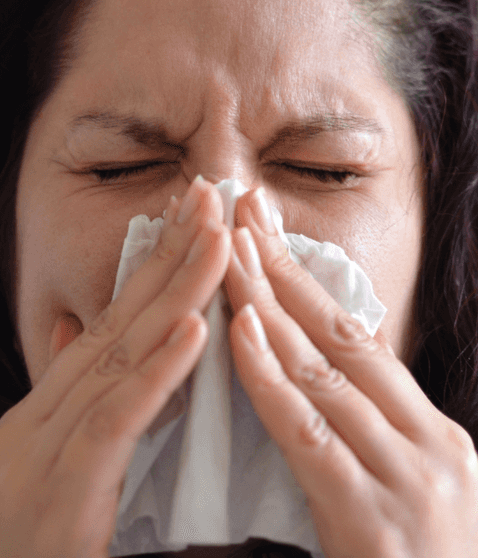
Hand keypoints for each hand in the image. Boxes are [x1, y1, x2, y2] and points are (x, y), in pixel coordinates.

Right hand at [0, 176, 229, 557]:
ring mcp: (49, 452)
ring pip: (120, 357)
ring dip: (173, 293)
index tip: (197, 212)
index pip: (114, 323)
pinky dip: (154, 374)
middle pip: (120, 322)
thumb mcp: (47, 466)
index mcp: (53, 414)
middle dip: (170, 255)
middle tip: (212, 192)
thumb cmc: (24, 547)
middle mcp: (47, 419)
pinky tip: (192, 331)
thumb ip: (69, 400)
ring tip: (216, 239)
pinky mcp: (63, 493)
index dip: (156, 264)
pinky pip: (114, 423)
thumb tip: (70, 329)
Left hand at [224, 188, 477, 557]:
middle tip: (244, 210)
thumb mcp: (412, 505)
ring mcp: (411, 479)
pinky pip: (311, 437)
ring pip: (328, 375)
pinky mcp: (375, 519)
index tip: (271, 236)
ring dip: (270, 307)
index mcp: (441, 438)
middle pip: (349, 340)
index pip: (368, 346)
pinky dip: (271, 381)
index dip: (314, 287)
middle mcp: (434, 445)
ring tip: (228, 252)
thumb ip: (375, 448)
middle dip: (289, 271)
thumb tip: (318, 389)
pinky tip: (241, 335)